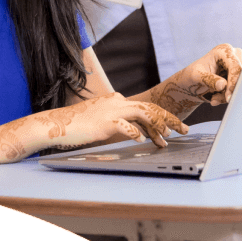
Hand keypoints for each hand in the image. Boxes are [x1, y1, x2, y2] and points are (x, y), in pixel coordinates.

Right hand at [41, 93, 189, 150]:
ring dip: (158, 126)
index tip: (174, 128)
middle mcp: (117, 101)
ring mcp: (112, 110)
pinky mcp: (105, 122)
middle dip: (170, 119)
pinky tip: (142, 141)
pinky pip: (126, 126)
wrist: (57, 124)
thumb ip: (120, 123)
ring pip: (143, 113)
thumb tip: (139, 133)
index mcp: (117, 100)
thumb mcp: (103, 121)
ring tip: (168, 138)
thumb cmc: (79, 125)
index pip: (146, 106)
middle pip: (150, 107)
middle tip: (184, 129)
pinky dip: (136, 133)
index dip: (163, 118)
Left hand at [148, 42, 241, 117]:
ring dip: (227, 95)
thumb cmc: (191, 77)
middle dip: (230, 90)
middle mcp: (233, 55)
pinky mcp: (237, 77)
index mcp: (223, 50)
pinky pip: (238, 90)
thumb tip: (222, 85)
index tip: (229, 96)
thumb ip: (209, 79)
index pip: (235, 66)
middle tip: (217, 99)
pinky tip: (216, 97)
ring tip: (213, 97)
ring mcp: (237, 66)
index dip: (234, 82)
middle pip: (241, 76)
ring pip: (240, 85)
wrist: (190, 84)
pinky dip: (227, 97)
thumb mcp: (196, 77)